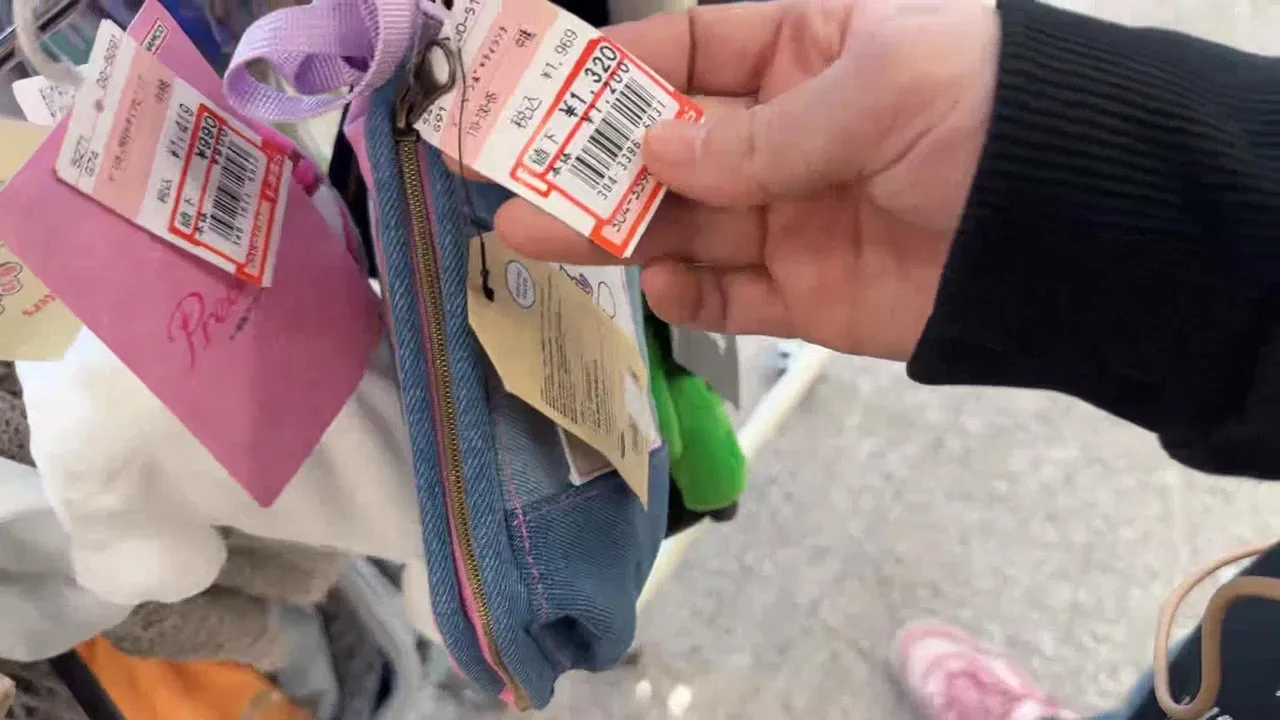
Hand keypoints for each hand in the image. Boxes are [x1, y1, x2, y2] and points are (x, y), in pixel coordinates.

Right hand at [495, 0, 999, 360]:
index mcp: (807, 52)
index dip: (616, 71)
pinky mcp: (807, 295)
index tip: (544, 91)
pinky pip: (730, 296)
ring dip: (612, 231)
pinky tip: (654, 283)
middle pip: (668, 148)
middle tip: (506, 177)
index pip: (690, 52)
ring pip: (684, 225)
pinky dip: (687, 295)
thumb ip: (760, 131)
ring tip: (535, 236)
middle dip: (590, 162)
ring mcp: (793, 216)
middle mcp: (788, 133)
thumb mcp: (877, 88)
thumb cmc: (986, 115)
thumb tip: (656, 150)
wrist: (1080, 228)